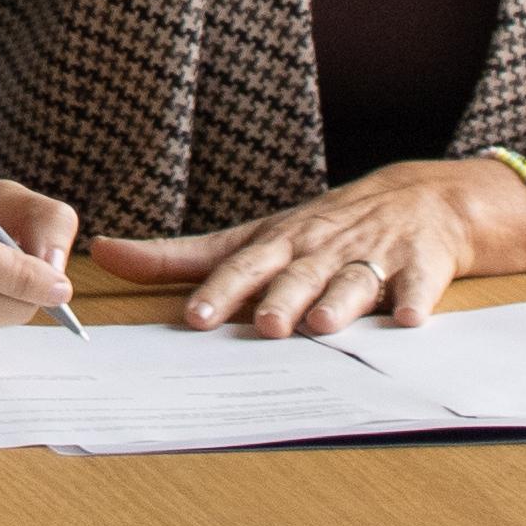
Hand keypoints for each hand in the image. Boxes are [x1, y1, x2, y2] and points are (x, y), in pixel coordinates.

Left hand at [92, 158, 516, 332]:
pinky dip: (414, 300)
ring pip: (351, 279)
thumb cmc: (320, 230)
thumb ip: (179, 255)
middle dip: (279, 298)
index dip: (219, 291)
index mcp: (278, 243)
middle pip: (296, 274)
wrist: (420, 200)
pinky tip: (408, 318)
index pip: (242, 266)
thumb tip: (106, 254)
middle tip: (265, 324)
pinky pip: (418, 285)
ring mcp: (372, 255)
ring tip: (323, 323)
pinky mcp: (419, 266)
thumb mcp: (252, 238)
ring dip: (338, 300)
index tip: (195, 317)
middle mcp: (320, 248)